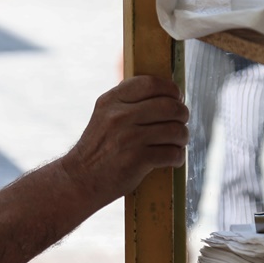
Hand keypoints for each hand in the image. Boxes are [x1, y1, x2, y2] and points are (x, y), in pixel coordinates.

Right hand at [62, 75, 188, 206]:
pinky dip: (178, 157)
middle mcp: (119, 116)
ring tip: (178, 141)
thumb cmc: (99, 146)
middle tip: (181, 121)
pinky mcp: (137, 160)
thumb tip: (163, 90)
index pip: (151, 83)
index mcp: (112, 100)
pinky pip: (172, 153)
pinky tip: (173, 158)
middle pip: (169, 106)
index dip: (171, 89)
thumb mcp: (105, 114)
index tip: (176, 98)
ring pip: (175, 130)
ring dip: (182, 137)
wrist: (81, 178)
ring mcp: (129, 138)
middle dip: (182, 114)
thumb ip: (127, 100)